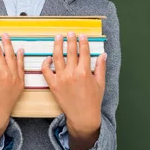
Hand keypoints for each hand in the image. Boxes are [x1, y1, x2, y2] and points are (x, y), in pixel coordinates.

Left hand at [41, 32, 106, 149]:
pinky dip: (46, 62)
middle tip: (70, 32)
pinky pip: (46, 70)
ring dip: (57, 45)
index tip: (82, 35)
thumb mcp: (100, 83)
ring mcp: (61, 78)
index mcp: (85, 72)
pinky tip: (49, 57)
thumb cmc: (93, 100)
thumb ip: (101, 67)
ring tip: (58, 37)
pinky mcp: (52, 84)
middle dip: (70, 40)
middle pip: (70, 52)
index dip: (83, 42)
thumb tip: (103, 54)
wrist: (82, 116)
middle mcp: (72, 73)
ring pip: (57, 57)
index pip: (84, 52)